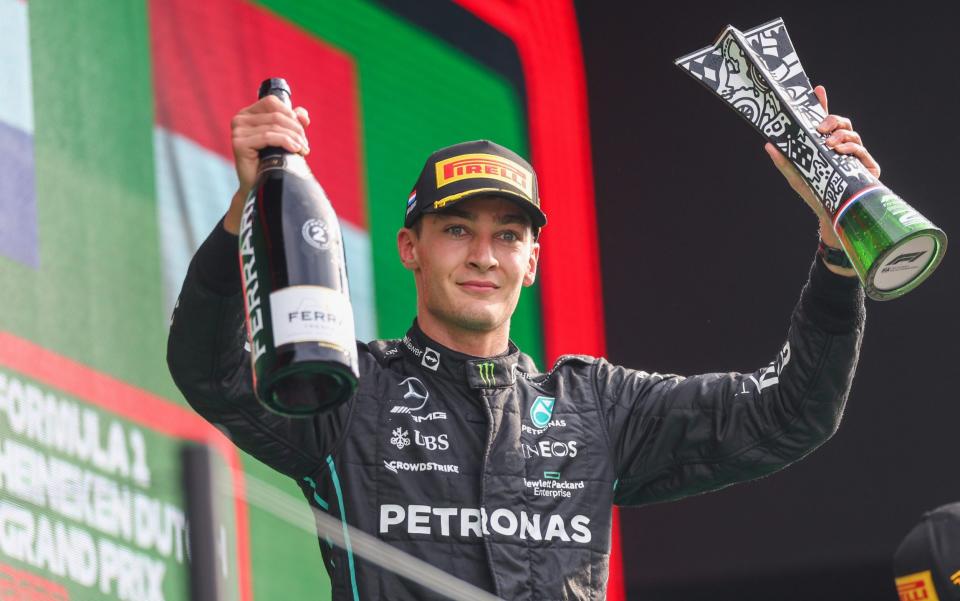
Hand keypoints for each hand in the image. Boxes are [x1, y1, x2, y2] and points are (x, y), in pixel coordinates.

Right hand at [223, 95, 310, 233]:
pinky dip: (285, 142)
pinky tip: (295, 150)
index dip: (291, 114)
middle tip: (305, 145)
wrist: (261, 187)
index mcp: (249, 114)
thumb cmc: (273, 161)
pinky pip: (268, 137)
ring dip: (294, 138)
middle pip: (276, 116)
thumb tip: (303, 113)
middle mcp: (240, 119)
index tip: (303, 129)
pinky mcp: (239, 144)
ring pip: (274, 126)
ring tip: (303, 150)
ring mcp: (237, 131)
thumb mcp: (285, 138)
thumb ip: (292, 122)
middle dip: (296, 130)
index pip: (272, 103)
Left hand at [764, 85, 877, 275]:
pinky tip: (839, 151)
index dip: (823, 104)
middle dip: (832, 120)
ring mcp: (857, 157)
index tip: (818, 89)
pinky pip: (862, 152)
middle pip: (843, 124)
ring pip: (853, 135)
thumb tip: (768, 144)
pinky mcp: (868, 168)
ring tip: (828, 143)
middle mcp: (843, 148)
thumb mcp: (796, 176)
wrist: (831, 217)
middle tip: (819, 128)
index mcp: (826, 146)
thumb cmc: (814, 194)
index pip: (825, 121)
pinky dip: (850, 148)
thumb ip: (784, 161)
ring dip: (840, 135)